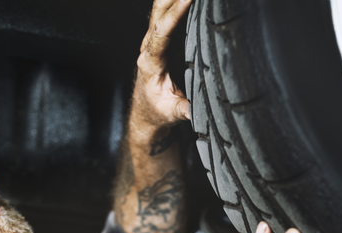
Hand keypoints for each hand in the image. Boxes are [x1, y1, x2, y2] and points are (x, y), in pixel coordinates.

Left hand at [131, 0, 192, 138]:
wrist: (146, 112)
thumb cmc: (156, 110)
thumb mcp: (171, 113)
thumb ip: (183, 109)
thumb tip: (195, 109)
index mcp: (150, 61)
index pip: (162, 30)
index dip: (176, 13)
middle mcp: (149, 46)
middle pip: (159, 9)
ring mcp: (153, 39)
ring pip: (162, 6)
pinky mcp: (161, 38)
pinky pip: (168, 13)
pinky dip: (178, 1)